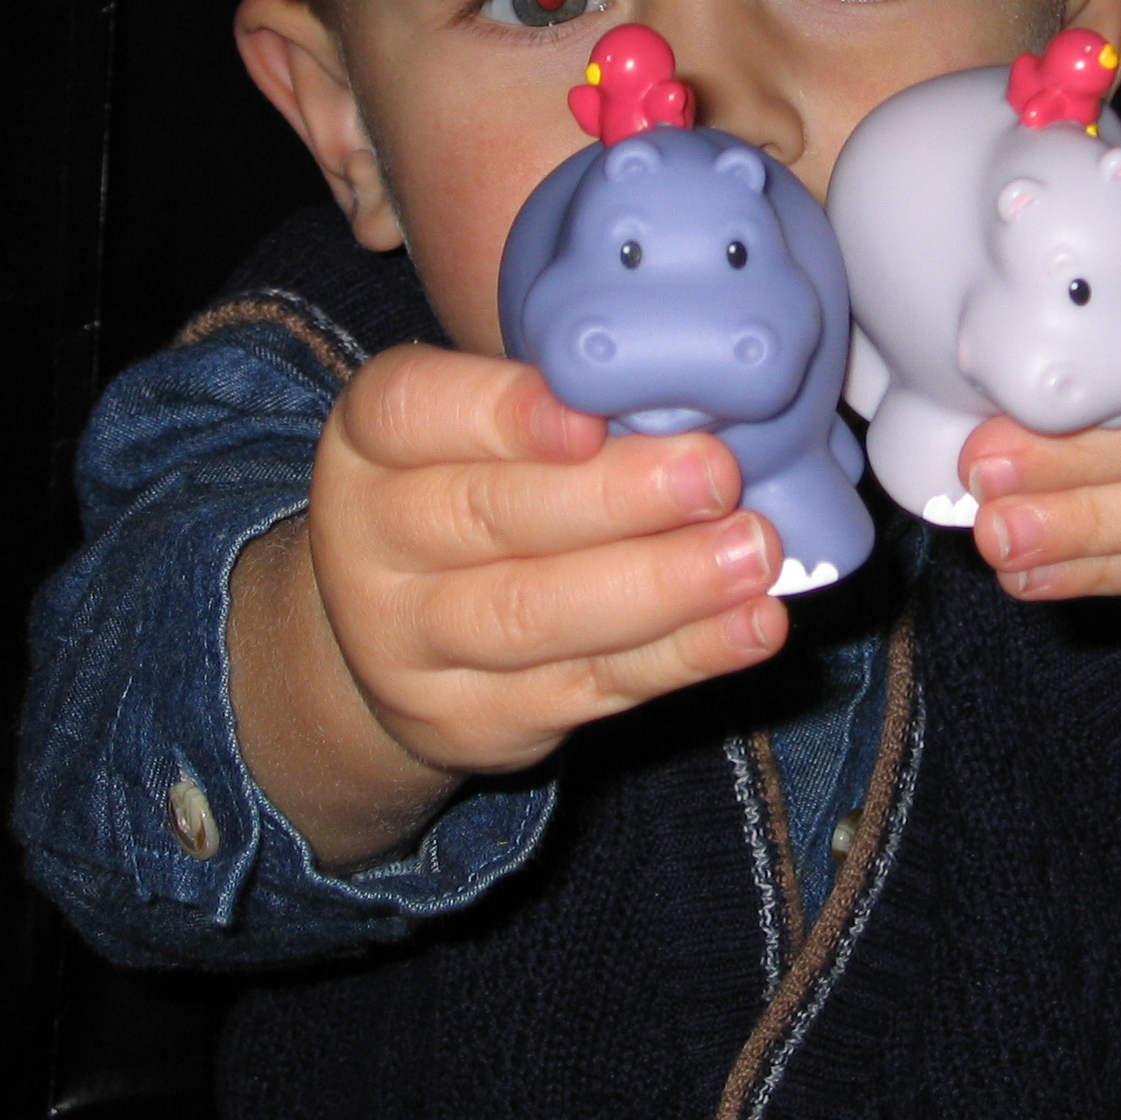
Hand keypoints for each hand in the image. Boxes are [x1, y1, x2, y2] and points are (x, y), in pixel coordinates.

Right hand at [231, 345, 787, 864]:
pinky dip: (683, 655)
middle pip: (487, 517)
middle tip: (717, 477)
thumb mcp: (482, 425)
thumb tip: (695, 398)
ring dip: (661, 584)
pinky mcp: (471, 721)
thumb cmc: (472, 488)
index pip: (411, 412)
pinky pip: (587, 687)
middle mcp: (369, 542)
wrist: (398, 635)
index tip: (593, 416)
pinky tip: (751, 624)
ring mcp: (409, 646)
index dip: (503, 413)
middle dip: (615, 498)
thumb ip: (564, 403)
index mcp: (368, 442)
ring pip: (535, 614)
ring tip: (752, 553)